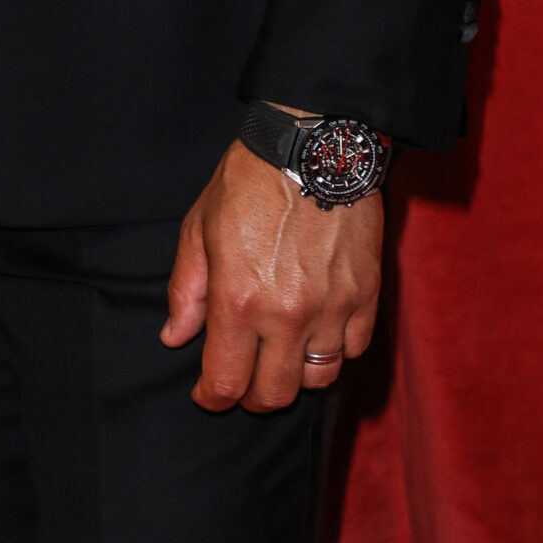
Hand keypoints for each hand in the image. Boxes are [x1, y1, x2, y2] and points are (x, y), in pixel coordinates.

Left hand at [161, 133, 382, 410]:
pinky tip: (316, 333)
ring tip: (279, 357)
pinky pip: (353, 350)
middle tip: (242, 381)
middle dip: (252, 397)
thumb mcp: (200, 227)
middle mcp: (287, 314)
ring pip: (317, 379)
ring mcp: (332, 309)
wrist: (313, 145)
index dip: (213, 398)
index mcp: (239, 299)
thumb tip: (175, 338)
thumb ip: (187, 289)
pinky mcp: (367, 296)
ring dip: (295, 377)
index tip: (207, 395)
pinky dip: (333, 351)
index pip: (226, 382)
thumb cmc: (249, 180)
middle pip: (274, 395)